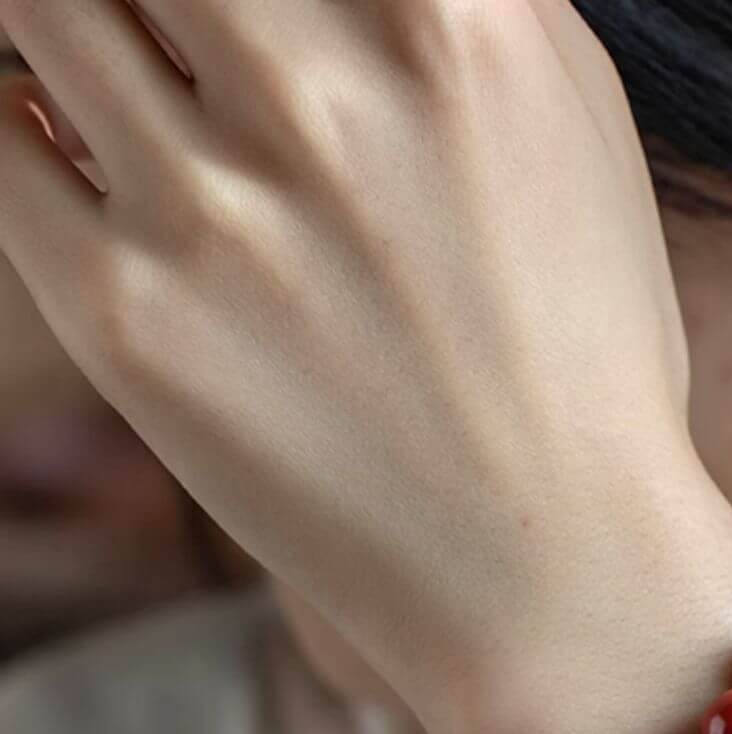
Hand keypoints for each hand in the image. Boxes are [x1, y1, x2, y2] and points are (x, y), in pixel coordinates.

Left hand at [0, 0, 726, 733]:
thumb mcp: (563, 109)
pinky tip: (86, 149)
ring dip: (69, 25)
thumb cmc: (576, 347)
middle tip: (170, 36)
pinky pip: (0, 143)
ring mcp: (211, 204)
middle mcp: (319, 90)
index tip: (221, 8)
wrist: (552, 580)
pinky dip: (24, 118)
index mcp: (448, 14)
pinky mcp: (127, 315)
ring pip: (40, 1)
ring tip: (128, 75)